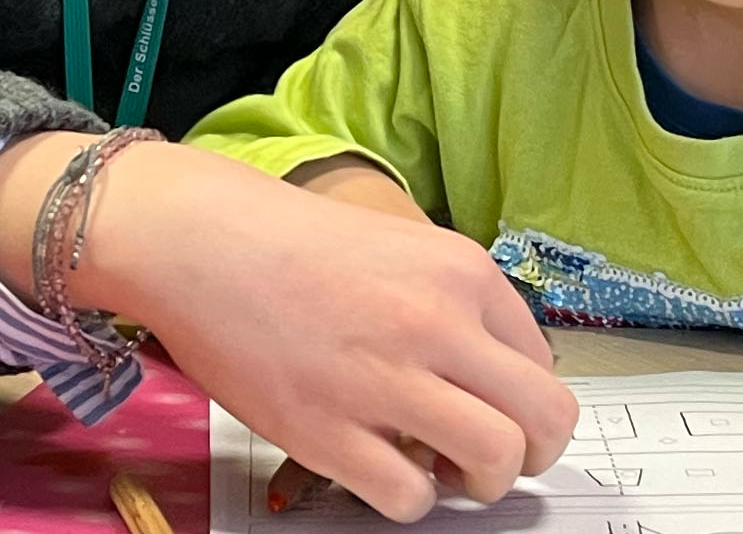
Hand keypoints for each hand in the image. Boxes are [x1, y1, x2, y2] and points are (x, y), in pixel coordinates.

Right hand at [0, 137, 575, 521]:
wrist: (198, 241)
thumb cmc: (288, 243)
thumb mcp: (400, 248)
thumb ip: (453, 304)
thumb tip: (490, 378)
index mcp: (462, 275)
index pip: (544, 365)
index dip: (522, 402)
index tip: (492, 412)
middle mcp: (437, 324)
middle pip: (544, 420)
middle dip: (532, 455)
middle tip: (492, 461)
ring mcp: (384, 380)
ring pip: (496, 462)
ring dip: (480, 483)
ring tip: (443, 472)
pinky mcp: (328, 431)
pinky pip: (409, 497)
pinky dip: (407, 500)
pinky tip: (380, 472)